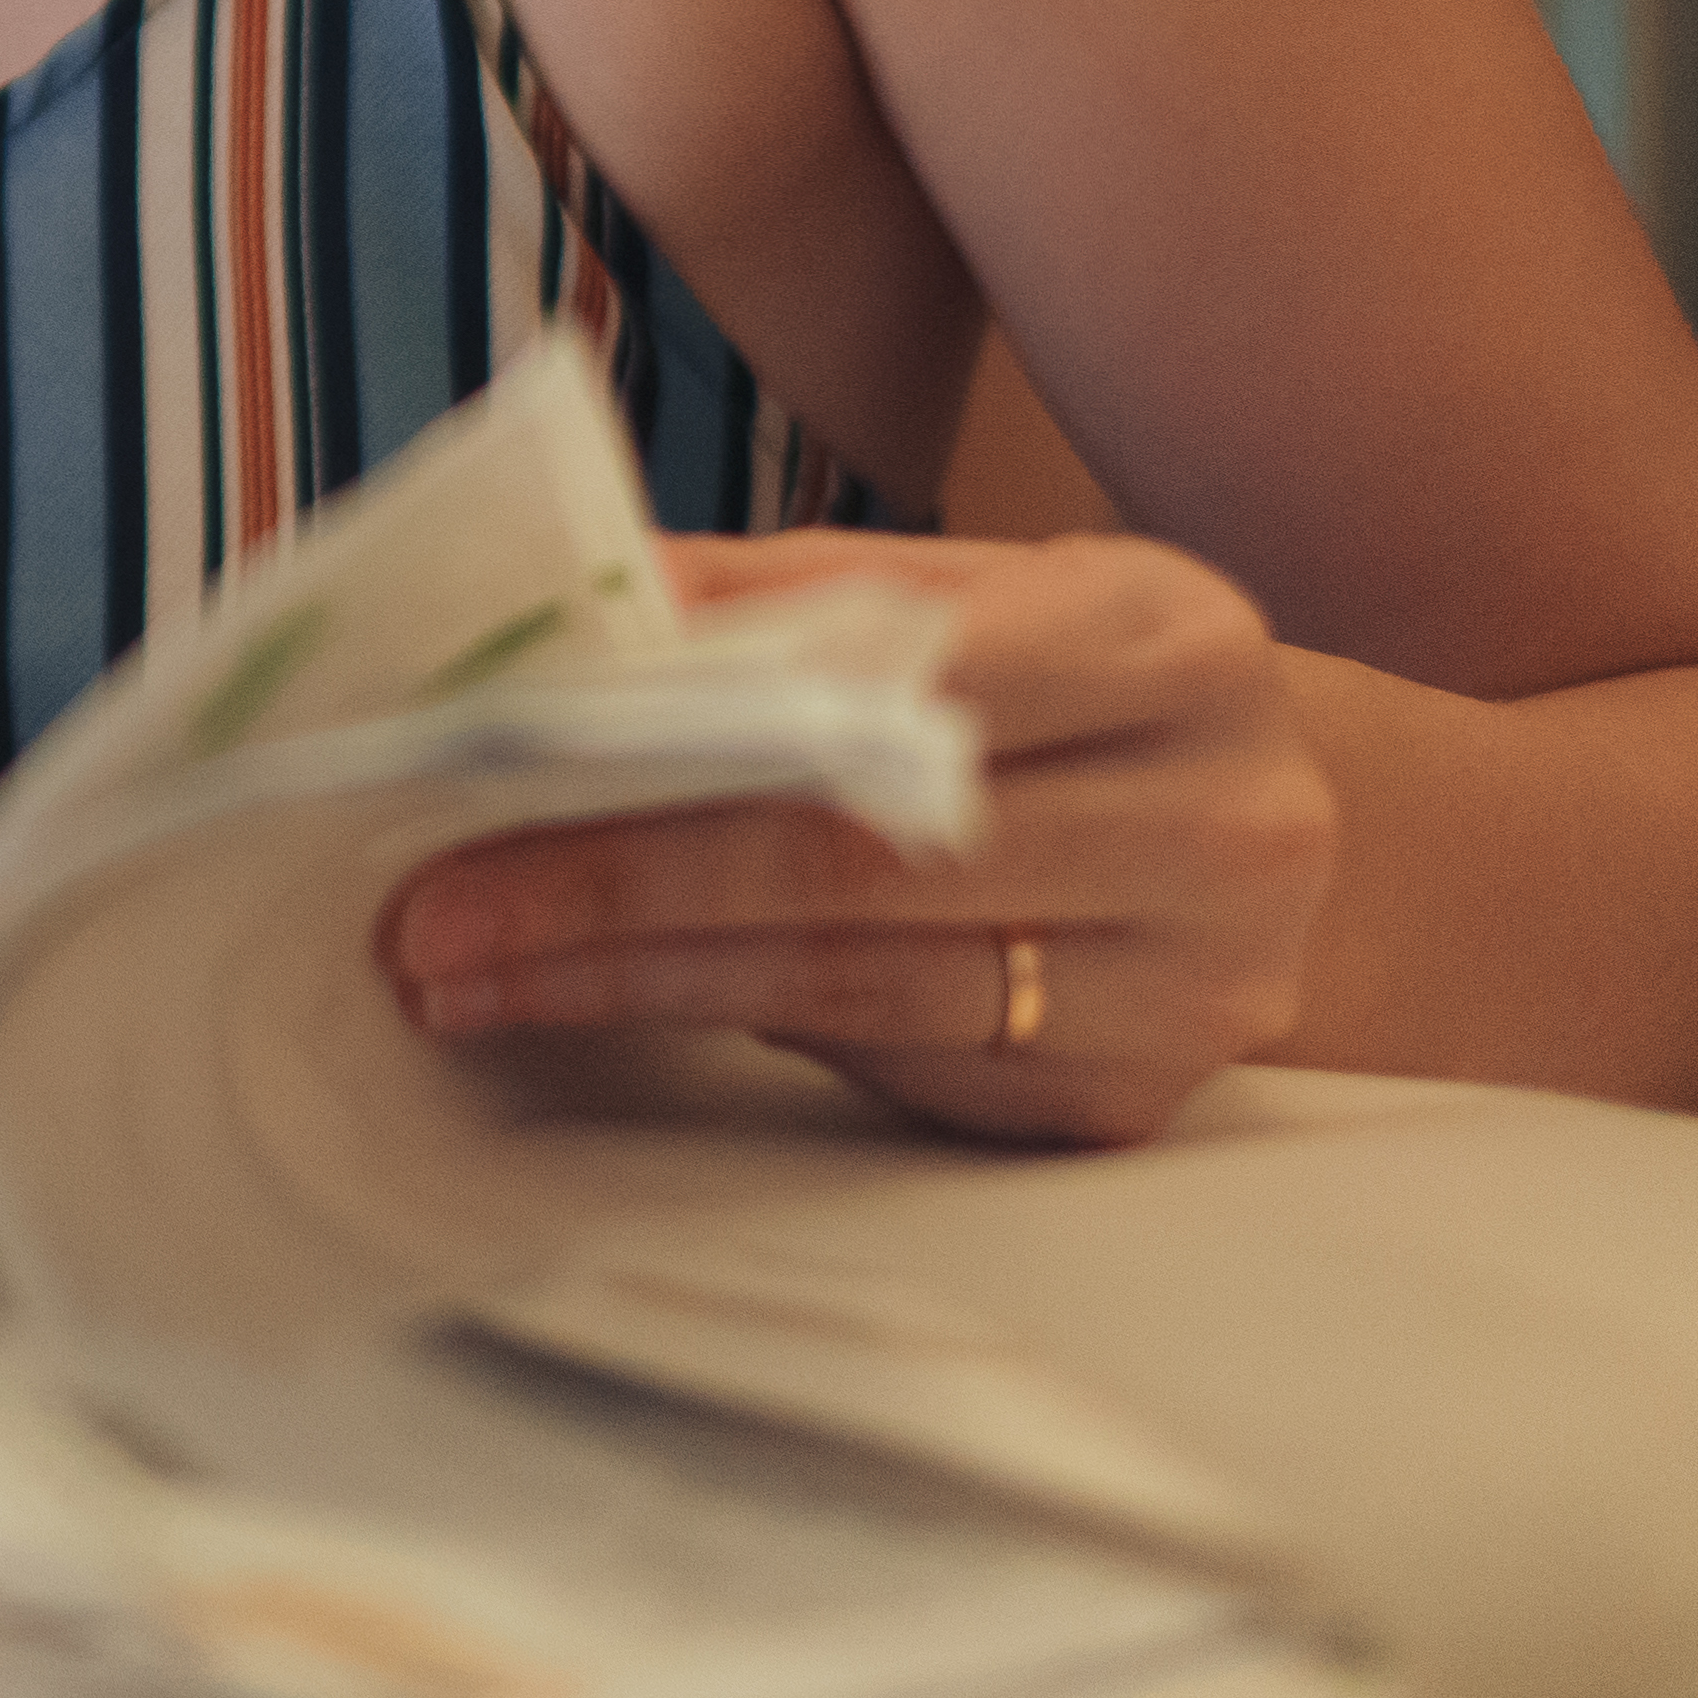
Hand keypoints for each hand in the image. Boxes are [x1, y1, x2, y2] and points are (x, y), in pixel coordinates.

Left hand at [368, 528, 1336, 1144]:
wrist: (1269, 830)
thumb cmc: (1071, 691)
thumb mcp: (974, 595)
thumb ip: (781, 598)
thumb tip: (555, 608)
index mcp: (1173, 643)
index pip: (892, 682)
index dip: (679, 724)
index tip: (494, 751)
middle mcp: (1218, 821)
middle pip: (854, 855)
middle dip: (608, 879)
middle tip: (428, 907)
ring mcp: (1191, 987)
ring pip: (852, 979)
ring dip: (628, 975)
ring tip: (469, 966)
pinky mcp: (1125, 1102)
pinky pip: (884, 1063)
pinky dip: (722, 1024)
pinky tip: (599, 1001)